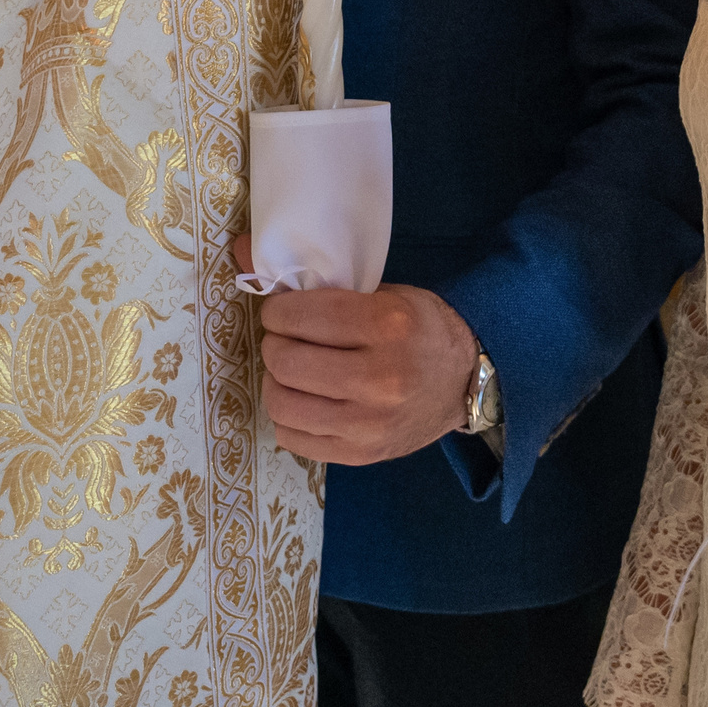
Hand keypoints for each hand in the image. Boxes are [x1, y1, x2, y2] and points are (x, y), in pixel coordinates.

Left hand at [234, 235, 479, 463]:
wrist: (465, 381)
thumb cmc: (421, 328)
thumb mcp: (384, 293)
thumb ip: (322, 284)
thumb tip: (242, 251)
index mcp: (386, 326)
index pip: (300, 317)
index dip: (277, 311)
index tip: (280, 311)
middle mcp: (378, 379)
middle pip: (285, 361)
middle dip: (275, 344)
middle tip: (285, 338)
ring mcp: (368, 424)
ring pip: (282, 404)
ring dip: (276, 380)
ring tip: (291, 370)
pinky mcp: (360, 455)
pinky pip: (294, 439)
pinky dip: (288, 416)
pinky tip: (304, 399)